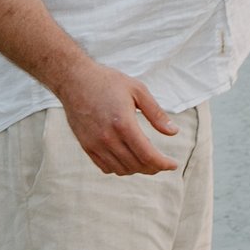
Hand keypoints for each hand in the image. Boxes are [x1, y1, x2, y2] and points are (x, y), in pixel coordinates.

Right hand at [59, 62, 180, 176]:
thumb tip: (174, 132)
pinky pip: (106, 167)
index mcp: (124, 124)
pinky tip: (128, 159)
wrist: (75, 80)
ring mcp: (95, 144)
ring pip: (121, 170)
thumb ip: (156, 114)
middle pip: (136, 165)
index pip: (148, 155)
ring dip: (137, 169)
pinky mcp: (86, 146)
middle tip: (162, 162)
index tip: (173, 165)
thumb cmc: (108, 82)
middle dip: (153, 167)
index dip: (163, 164)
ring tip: (146, 159)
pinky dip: (120, 168)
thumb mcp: (138, 90)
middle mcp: (108, 138)